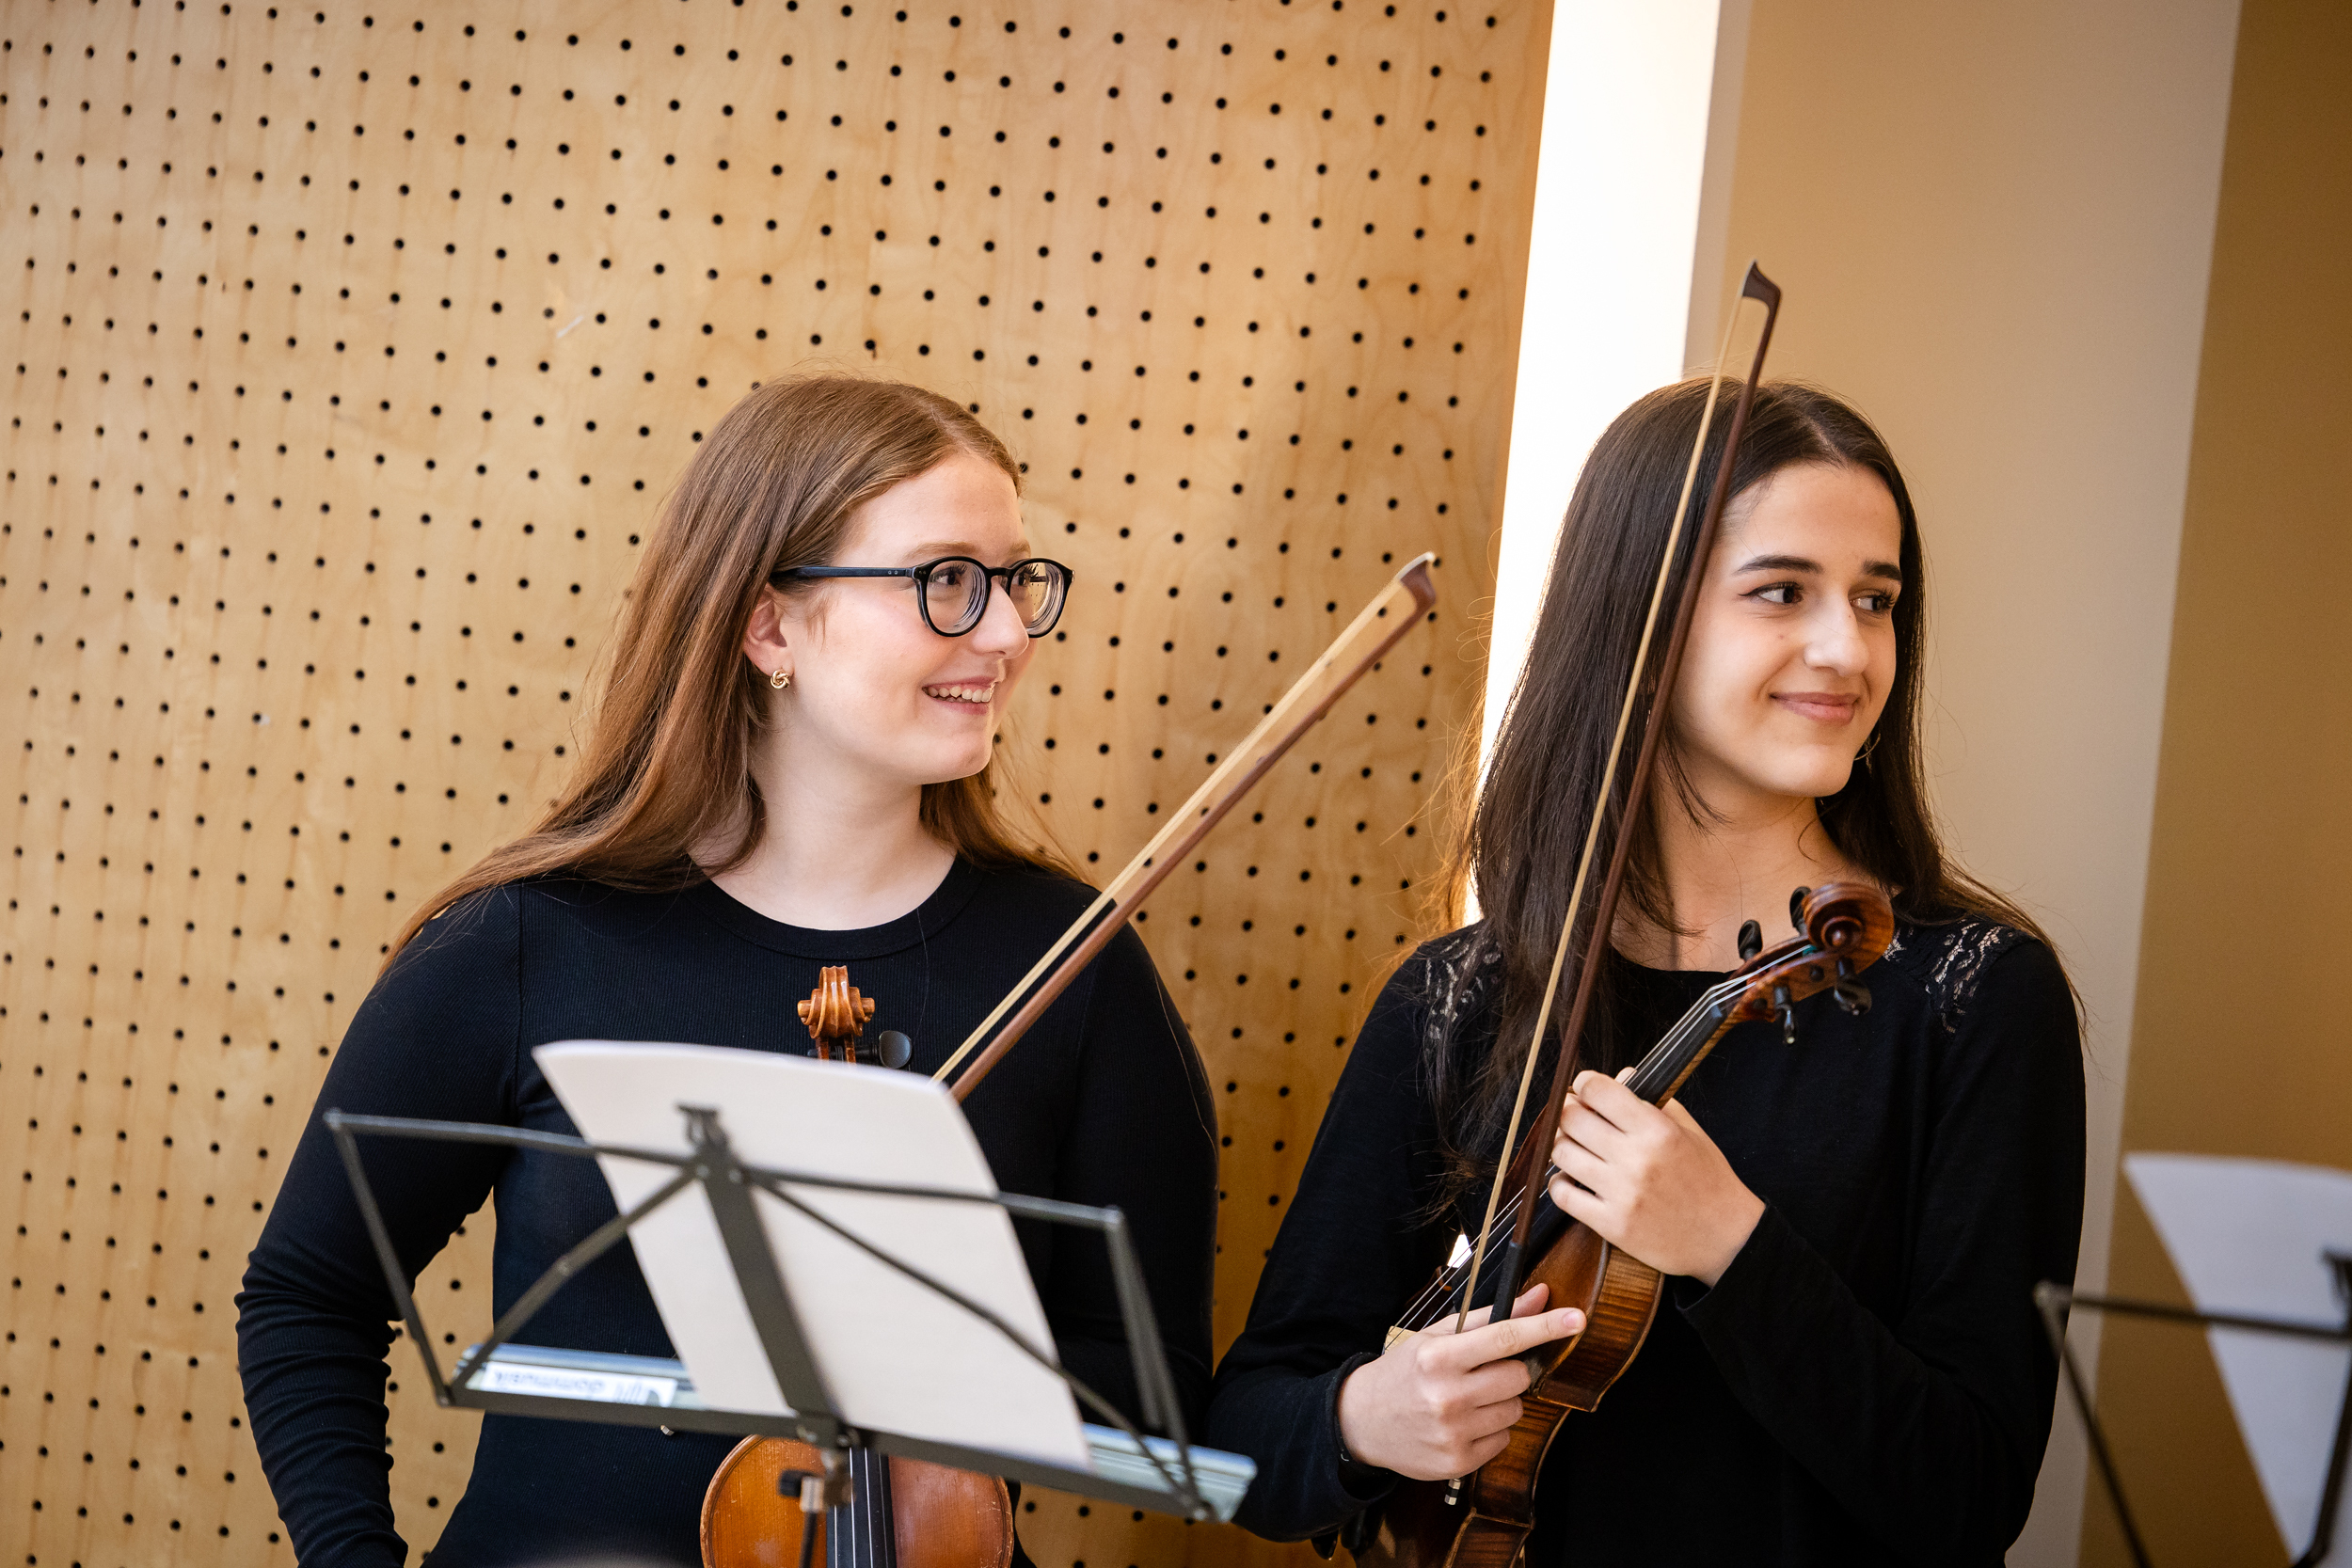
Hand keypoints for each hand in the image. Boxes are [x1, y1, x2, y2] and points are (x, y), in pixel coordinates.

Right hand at [1335, 1284, 1585, 1480]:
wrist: (1361, 1421)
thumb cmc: (1403, 1372)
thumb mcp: (1434, 1337)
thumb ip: (1488, 1318)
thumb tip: (1538, 1296)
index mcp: (1438, 1357)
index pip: (1504, 1338)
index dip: (1545, 1327)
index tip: (1576, 1318)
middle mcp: (1446, 1395)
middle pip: (1518, 1377)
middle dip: (1509, 1371)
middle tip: (1481, 1372)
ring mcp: (1453, 1433)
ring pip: (1514, 1409)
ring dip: (1500, 1402)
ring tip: (1466, 1399)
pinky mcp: (1458, 1462)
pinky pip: (1503, 1439)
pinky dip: (1490, 1429)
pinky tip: (1462, 1423)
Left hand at [1546, 1070, 1762, 1286]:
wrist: (1727, 1240)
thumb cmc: (1709, 1182)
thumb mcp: (1691, 1133)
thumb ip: (1654, 1102)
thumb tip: (1620, 1076)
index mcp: (1657, 1131)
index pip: (1599, 1091)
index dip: (1584, 1083)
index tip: (1584, 1087)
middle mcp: (1636, 1159)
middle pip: (1572, 1119)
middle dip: (1568, 1111)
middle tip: (1574, 1115)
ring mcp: (1621, 1193)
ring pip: (1561, 1153)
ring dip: (1563, 1146)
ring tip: (1575, 1147)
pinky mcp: (1611, 1225)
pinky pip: (1562, 1195)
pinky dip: (1560, 1183)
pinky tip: (1572, 1179)